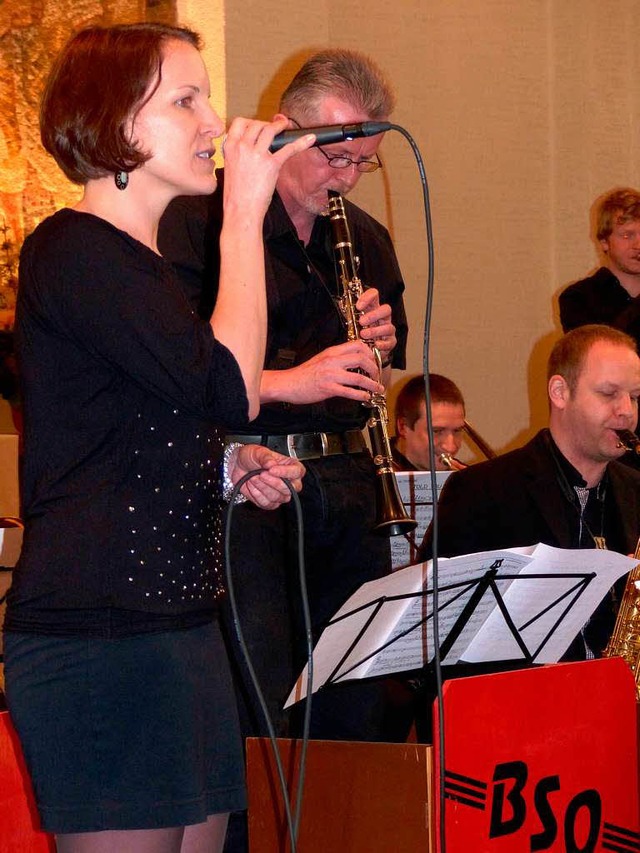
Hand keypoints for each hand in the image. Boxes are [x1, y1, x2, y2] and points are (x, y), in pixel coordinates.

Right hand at [222, 116, 314, 222]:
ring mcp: (257, 154)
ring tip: (286, 125)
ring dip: (280, 125)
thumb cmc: (236, 196)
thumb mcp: (230, 169)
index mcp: (229, 147)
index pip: (240, 123)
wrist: (241, 211)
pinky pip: (289, 148)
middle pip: (257, 124)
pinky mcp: (271, 164)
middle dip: (268, 123)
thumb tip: (251, 150)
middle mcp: (242, 147)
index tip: (258, 124)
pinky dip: (301, 142)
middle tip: (275, 126)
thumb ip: (238, 155)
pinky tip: (310, 139)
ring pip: (270, 130)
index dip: (251, 121)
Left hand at [230, 444, 304, 508]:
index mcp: (290, 465)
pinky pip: (267, 504)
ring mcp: (279, 493)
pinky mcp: (270, 502)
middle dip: (274, 482)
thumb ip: (266, 457)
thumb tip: (272, 464)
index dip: (286, 472)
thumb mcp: (258, 451)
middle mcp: (288, 481)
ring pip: (277, 497)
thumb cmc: (251, 457)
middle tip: (262, 474)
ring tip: (254, 478)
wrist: (237, 465)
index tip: (272, 470)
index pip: (297, 472)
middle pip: (290, 489)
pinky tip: (252, 486)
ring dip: (263, 487)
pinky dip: (257, 495)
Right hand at [261, 340, 384, 404]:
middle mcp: (333, 361)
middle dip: (374, 368)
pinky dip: (361, 395)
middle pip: (362, 358)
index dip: (370, 352)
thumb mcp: (321, 359)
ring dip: (372, 383)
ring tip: (377, 388)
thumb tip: (354, 362)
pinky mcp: (328, 388)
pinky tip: (366, 397)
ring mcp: (331, 375)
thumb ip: (337, 358)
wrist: (288, 383)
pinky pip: (350, 391)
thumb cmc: (304, 374)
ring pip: (359, 376)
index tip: (374, 361)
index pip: (357, 345)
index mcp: (332, 352)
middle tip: (377, 375)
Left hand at [357, 288, 395, 359]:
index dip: (368, 297)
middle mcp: (383, 318)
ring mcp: (388, 329)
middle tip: (361, 322)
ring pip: (388, 327)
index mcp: (373, 309)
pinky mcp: (391, 342)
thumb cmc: (359, 335)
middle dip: (373, 315)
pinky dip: (383, 343)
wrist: (366, 351)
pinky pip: (390, 342)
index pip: (374, 295)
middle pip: (386, 309)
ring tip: (363, 335)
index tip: (358, 306)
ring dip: (375, 330)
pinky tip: (375, 344)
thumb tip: (343, 307)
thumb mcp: (353, 323)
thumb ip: (351, 315)